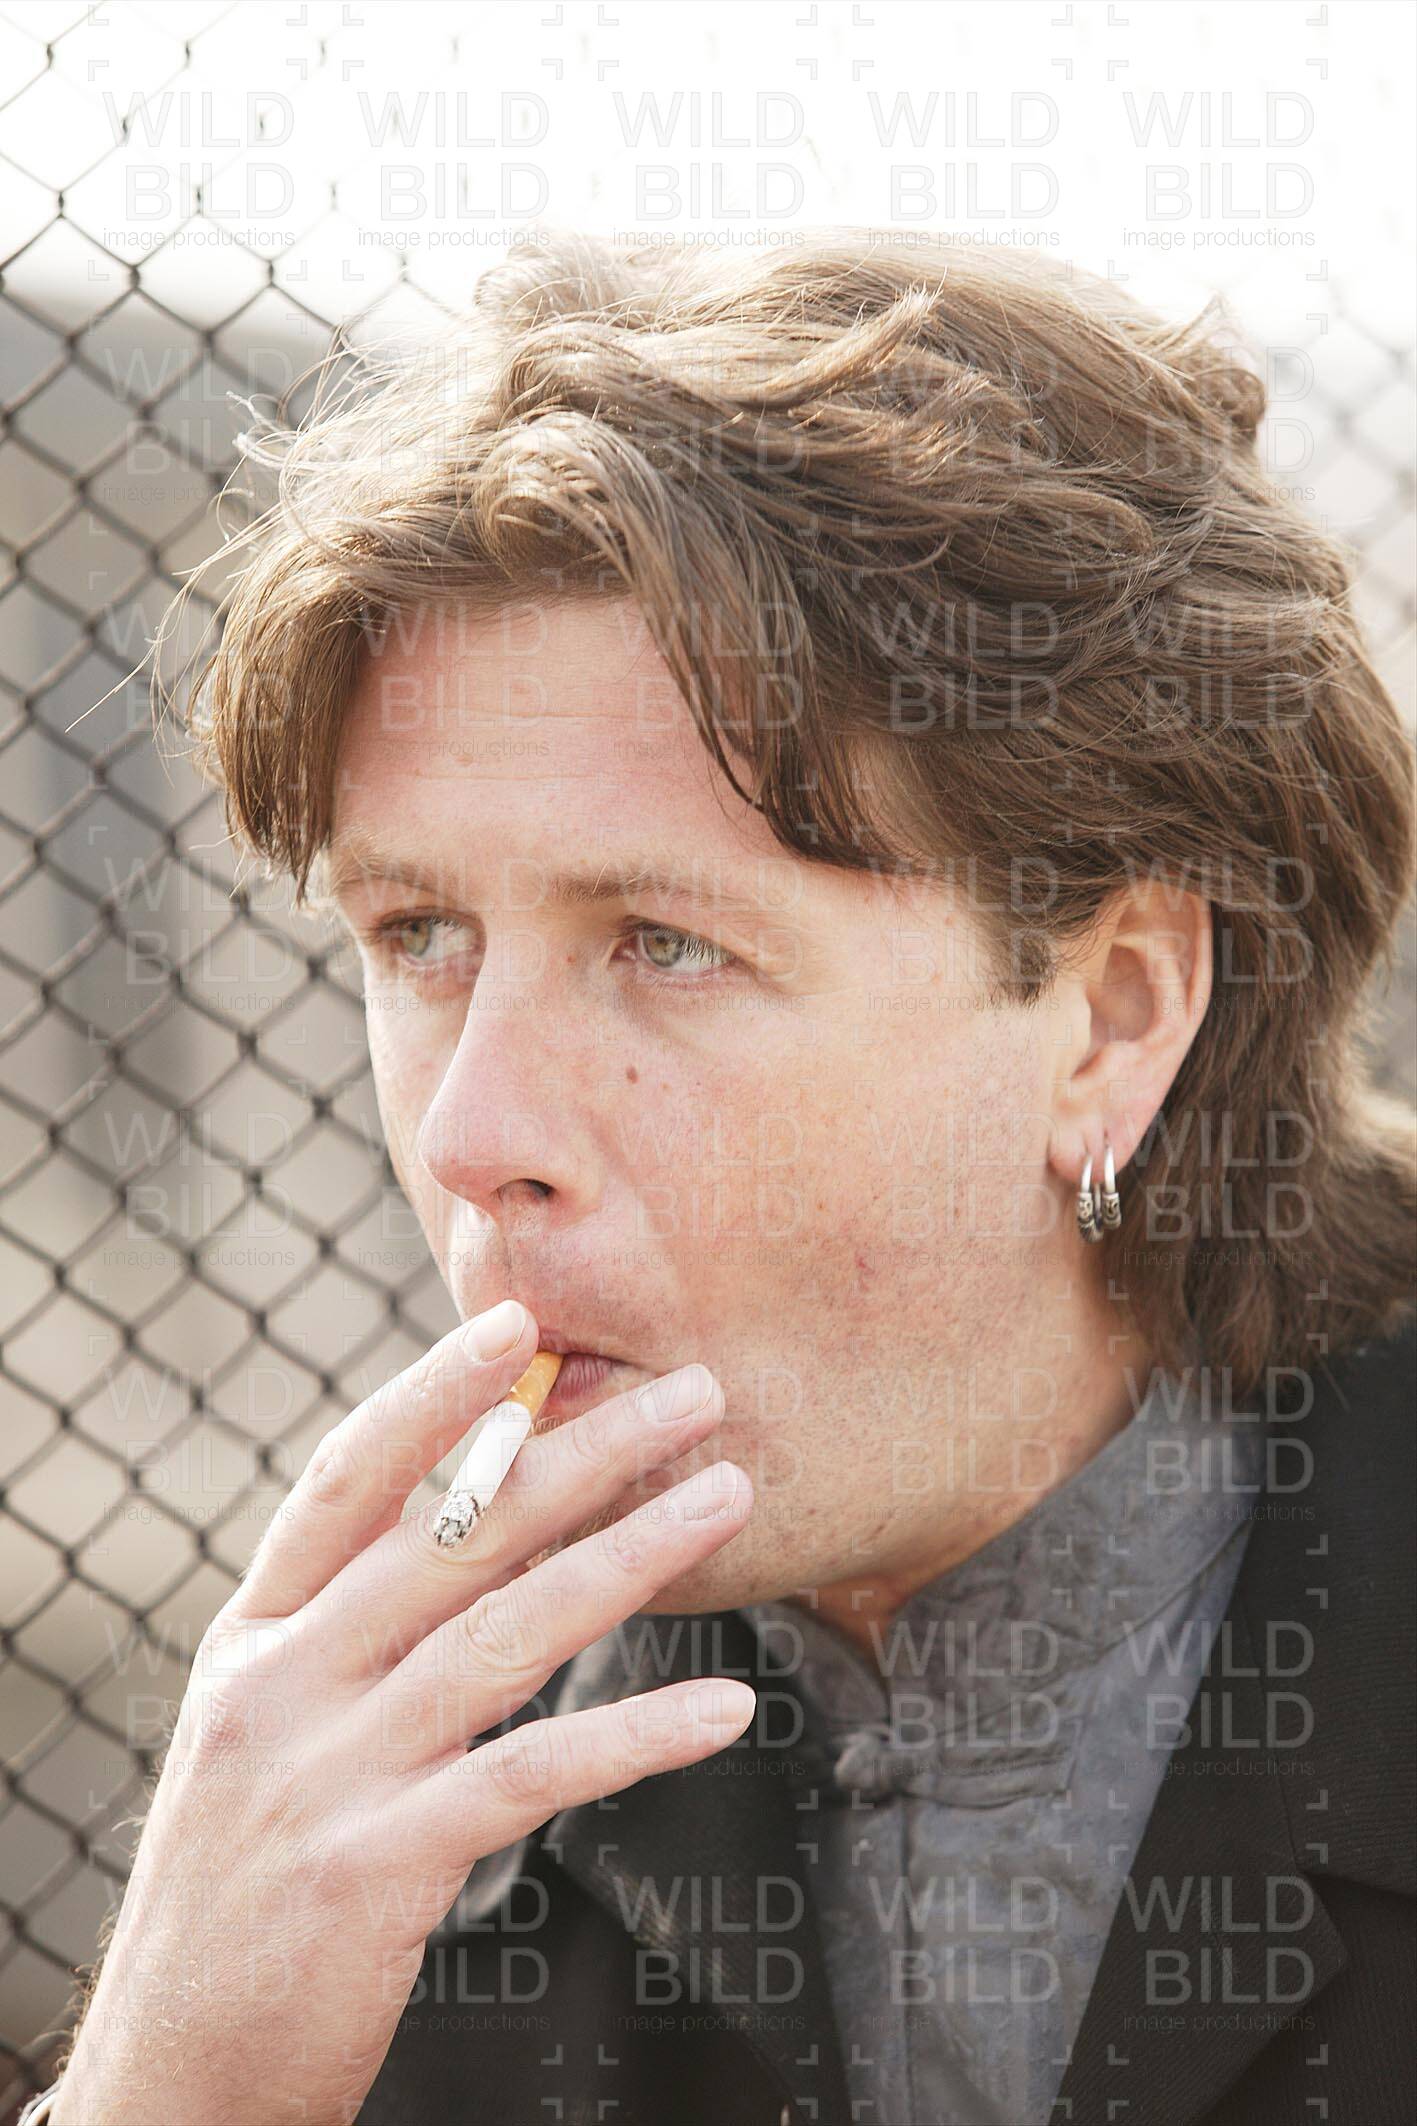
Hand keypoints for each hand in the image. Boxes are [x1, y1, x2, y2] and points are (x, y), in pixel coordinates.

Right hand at [54, 1302, 752, 2124]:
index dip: (435, 1396)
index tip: (519, 1328)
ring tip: (723, 1498)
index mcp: (251, 1640)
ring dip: (632, 1553)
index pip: (346, 1481)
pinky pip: (533, 1773)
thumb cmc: (239, 1899)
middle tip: (689, 1395)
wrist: (174, 2077)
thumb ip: (341, 1641)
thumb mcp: (259, 1738)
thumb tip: (455, 1537)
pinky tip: (721, 1705)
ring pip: (506, 1630)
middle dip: (583, 1451)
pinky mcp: (381, 1866)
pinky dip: (637, 1731)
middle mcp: (283, 1686)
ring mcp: (328, 1773)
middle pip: (453, 1535)